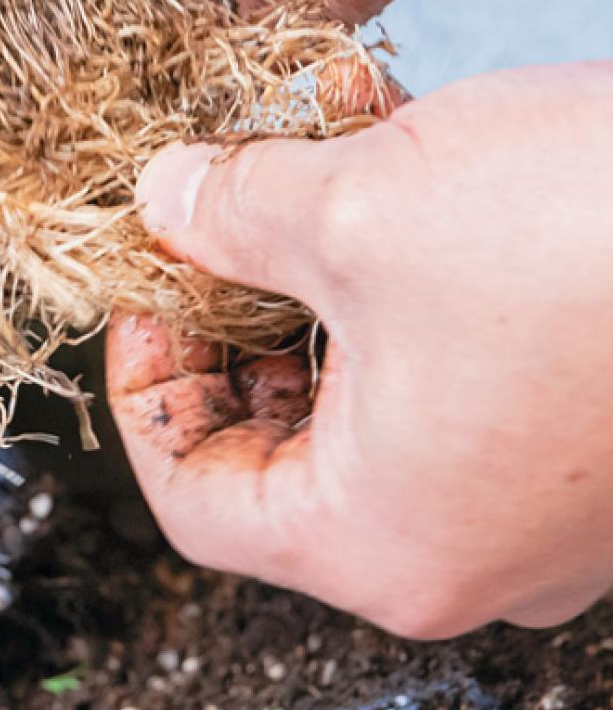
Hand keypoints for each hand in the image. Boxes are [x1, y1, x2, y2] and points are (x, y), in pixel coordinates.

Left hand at [109, 63, 612, 637]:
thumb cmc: (583, 241)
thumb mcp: (355, 210)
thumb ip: (227, 215)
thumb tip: (161, 199)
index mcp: (380, 545)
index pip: (198, 504)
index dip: (145, 389)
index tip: (142, 289)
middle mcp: (463, 551)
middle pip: (276, 449)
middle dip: (227, 318)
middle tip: (205, 227)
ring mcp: (537, 500)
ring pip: (363, 396)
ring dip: (312, 275)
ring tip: (291, 166)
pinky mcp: (589, 435)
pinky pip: (449, 367)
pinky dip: (397, 275)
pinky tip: (384, 157)